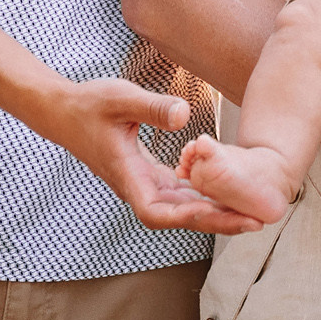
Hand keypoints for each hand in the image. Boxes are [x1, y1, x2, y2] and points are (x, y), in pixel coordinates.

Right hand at [23, 77, 264, 236]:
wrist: (65, 111)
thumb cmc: (90, 103)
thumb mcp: (121, 97)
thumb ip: (152, 106)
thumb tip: (184, 114)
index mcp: (127, 176)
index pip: (158, 211)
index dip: (189, 216)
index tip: (219, 214)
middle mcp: (135, 187)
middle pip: (178, 217)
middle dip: (215, 221)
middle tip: (256, 222)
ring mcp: (141, 183)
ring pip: (180, 208)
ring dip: (213, 212)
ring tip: (250, 213)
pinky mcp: (147, 175)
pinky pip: (179, 194)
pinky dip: (201, 196)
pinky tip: (225, 192)